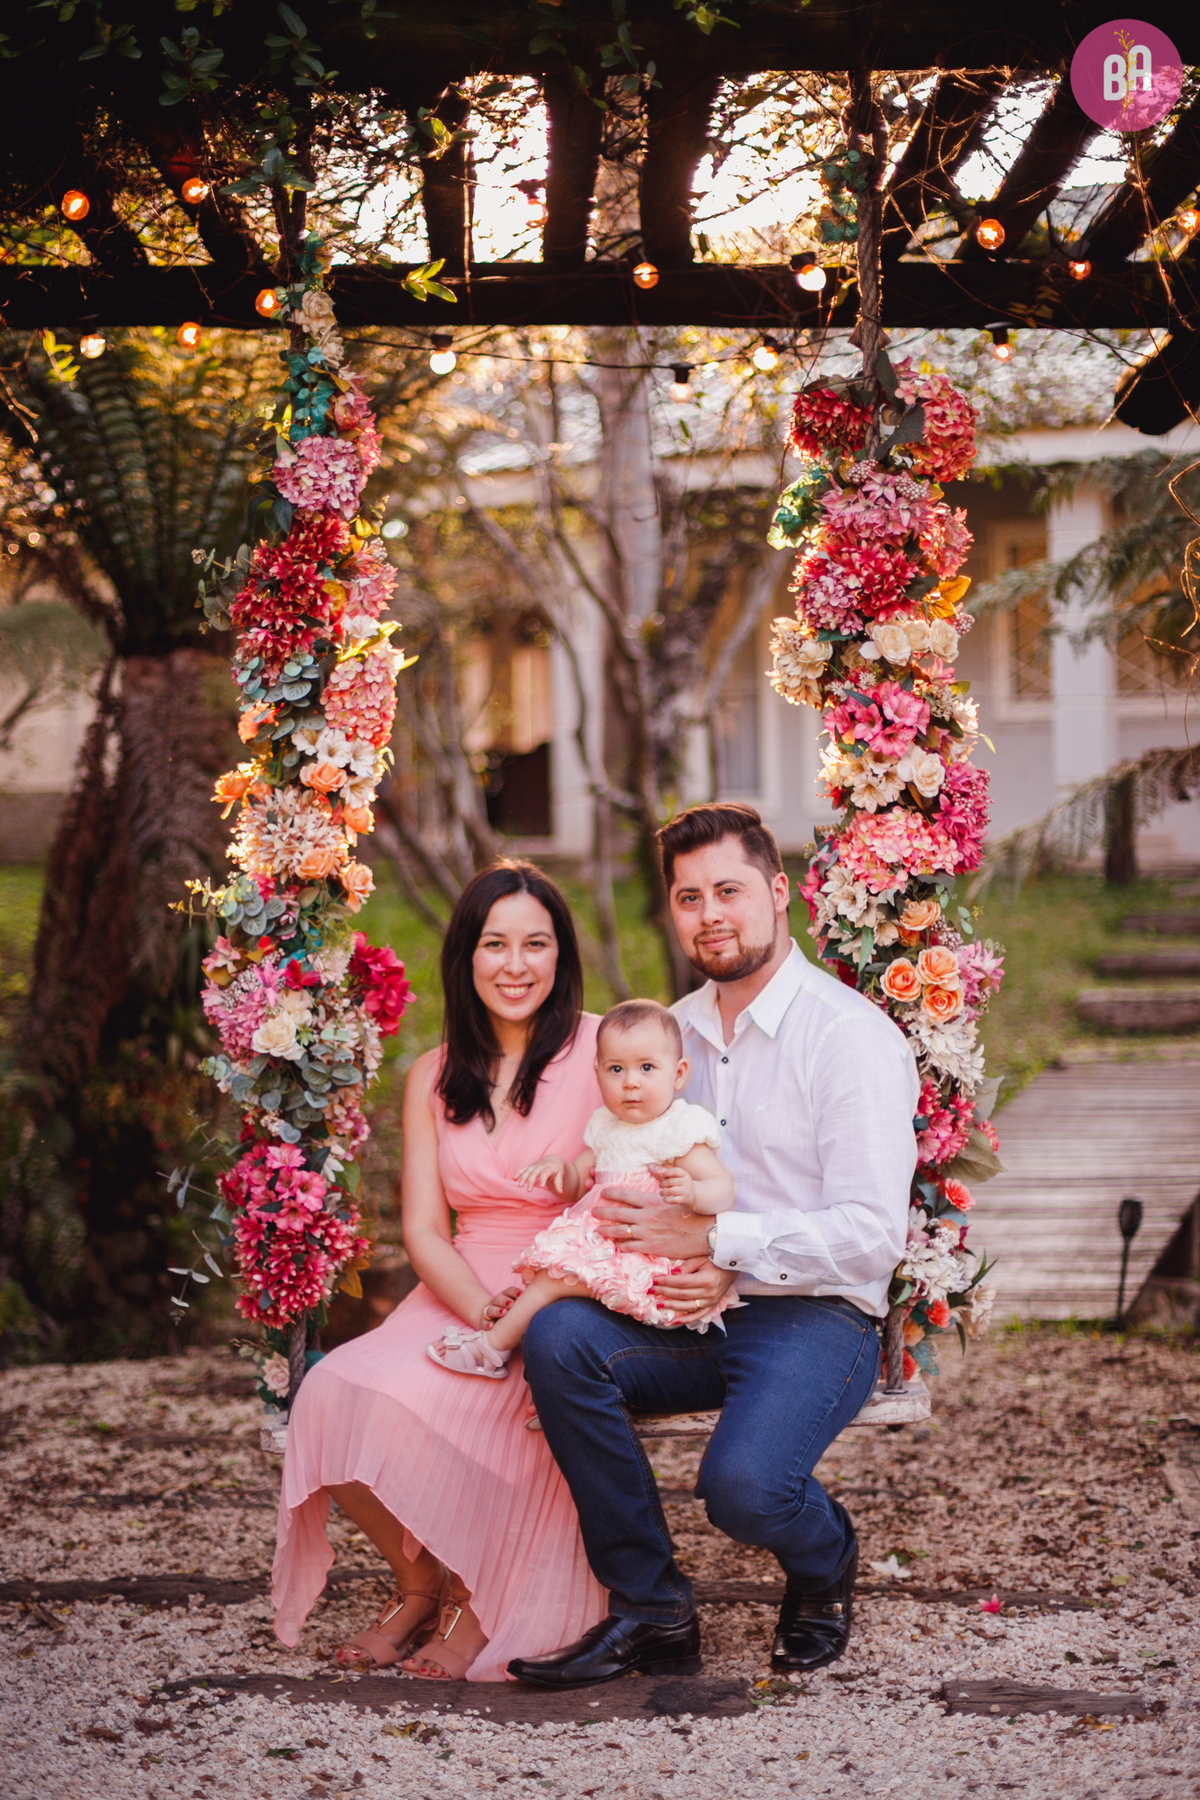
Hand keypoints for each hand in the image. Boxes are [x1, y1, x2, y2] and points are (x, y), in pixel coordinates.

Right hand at [479, 1286, 522, 1328]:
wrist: (489, 1317)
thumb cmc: (508, 1311)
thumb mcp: (515, 1305)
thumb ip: (525, 1303)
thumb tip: (544, 1301)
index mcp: (505, 1296)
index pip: (509, 1291)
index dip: (514, 1292)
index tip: (521, 1295)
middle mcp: (496, 1302)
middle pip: (499, 1299)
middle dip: (505, 1301)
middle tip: (511, 1304)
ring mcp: (488, 1311)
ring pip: (490, 1309)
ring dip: (497, 1311)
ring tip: (503, 1313)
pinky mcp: (483, 1321)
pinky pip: (484, 1322)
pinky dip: (487, 1324)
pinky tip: (491, 1326)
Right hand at [515, 1155, 566, 1195]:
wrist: (554, 1159)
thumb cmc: (557, 1169)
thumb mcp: (560, 1175)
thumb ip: (559, 1184)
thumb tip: (560, 1192)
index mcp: (549, 1168)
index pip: (545, 1173)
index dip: (543, 1179)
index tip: (541, 1186)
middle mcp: (541, 1166)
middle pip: (534, 1173)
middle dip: (531, 1181)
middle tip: (529, 1190)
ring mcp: (535, 1166)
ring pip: (528, 1171)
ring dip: (523, 1178)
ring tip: (520, 1186)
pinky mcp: (531, 1166)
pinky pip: (524, 1168)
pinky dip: (519, 1172)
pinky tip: (514, 1178)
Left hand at [591, 1187, 711, 1259]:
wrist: (704, 1233)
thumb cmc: (692, 1214)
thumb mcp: (674, 1198)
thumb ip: (660, 1191)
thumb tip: (653, 1177)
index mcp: (653, 1202)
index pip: (627, 1196)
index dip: (612, 1194)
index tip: (602, 1193)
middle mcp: (647, 1217)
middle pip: (618, 1214)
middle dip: (603, 1212)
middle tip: (593, 1212)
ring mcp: (648, 1233)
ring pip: (620, 1232)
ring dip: (607, 1230)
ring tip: (598, 1230)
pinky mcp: (651, 1247)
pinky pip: (630, 1247)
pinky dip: (621, 1246)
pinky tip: (616, 1245)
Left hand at [651, 1161, 694, 1208]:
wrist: (693, 1194)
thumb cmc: (680, 1183)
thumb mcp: (675, 1176)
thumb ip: (663, 1171)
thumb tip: (650, 1166)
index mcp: (684, 1174)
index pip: (675, 1171)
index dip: (666, 1173)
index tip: (662, 1176)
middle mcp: (686, 1182)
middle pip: (671, 1181)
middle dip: (663, 1184)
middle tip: (660, 1185)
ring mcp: (685, 1191)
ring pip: (671, 1191)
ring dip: (663, 1192)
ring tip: (661, 1193)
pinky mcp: (684, 1200)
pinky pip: (673, 1200)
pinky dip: (666, 1200)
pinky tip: (664, 1199)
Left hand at [652, 1258, 736, 1312]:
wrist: (734, 1264)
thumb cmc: (716, 1257)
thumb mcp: (701, 1257)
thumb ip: (687, 1266)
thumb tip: (672, 1274)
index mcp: (706, 1279)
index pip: (681, 1282)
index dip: (666, 1282)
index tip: (654, 1281)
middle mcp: (709, 1293)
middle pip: (682, 1295)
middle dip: (664, 1293)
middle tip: (651, 1291)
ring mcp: (711, 1301)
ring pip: (687, 1307)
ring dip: (671, 1306)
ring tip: (658, 1304)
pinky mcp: (713, 1305)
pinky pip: (698, 1315)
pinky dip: (686, 1319)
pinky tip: (674, 1321)